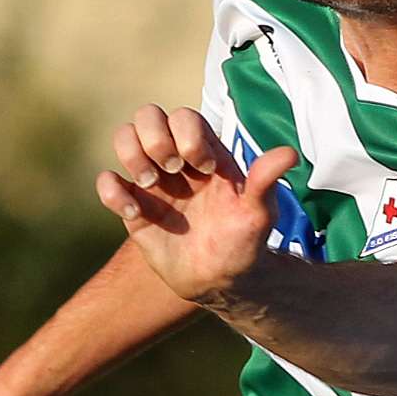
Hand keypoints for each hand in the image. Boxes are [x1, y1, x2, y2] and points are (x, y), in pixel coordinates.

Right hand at [95, 106, 296, 303]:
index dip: (189, 134)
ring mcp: (152, 180)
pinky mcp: (132, 205)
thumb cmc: (244, 241)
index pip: (185, 116)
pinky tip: (133, 214)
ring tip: (150, 185)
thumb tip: (289, 153)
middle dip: (156, 138)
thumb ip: (265, 180)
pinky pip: (107, 181)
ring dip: (131, 154)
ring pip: (123, 137)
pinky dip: (112, 191)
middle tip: (173, 170)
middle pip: (148, 116)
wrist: (221, 280)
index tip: (206, 168)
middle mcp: (176, 160)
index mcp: (207, 154)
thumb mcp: (259, 212)